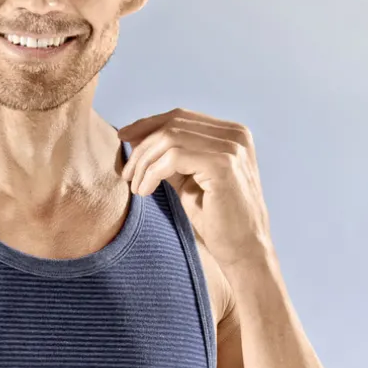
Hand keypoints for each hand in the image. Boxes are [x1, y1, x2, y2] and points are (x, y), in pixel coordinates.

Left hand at [116, 107, 273, 268]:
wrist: (244, 251)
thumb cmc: (218, 221)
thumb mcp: (190, 181)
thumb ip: (171, 158)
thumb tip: (137, 139)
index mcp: (231, 134)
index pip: (181, 117)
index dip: (147, 125)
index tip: (123, 137)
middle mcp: (235, 134)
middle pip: (173, 124)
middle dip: (141, 146)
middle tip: (126, 173)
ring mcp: (232, 147)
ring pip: (169, 138)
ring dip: (144, 163)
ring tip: (136, 187)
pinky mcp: (223, 165)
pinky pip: (173, 157)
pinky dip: (152, 173)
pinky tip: (144, 191)